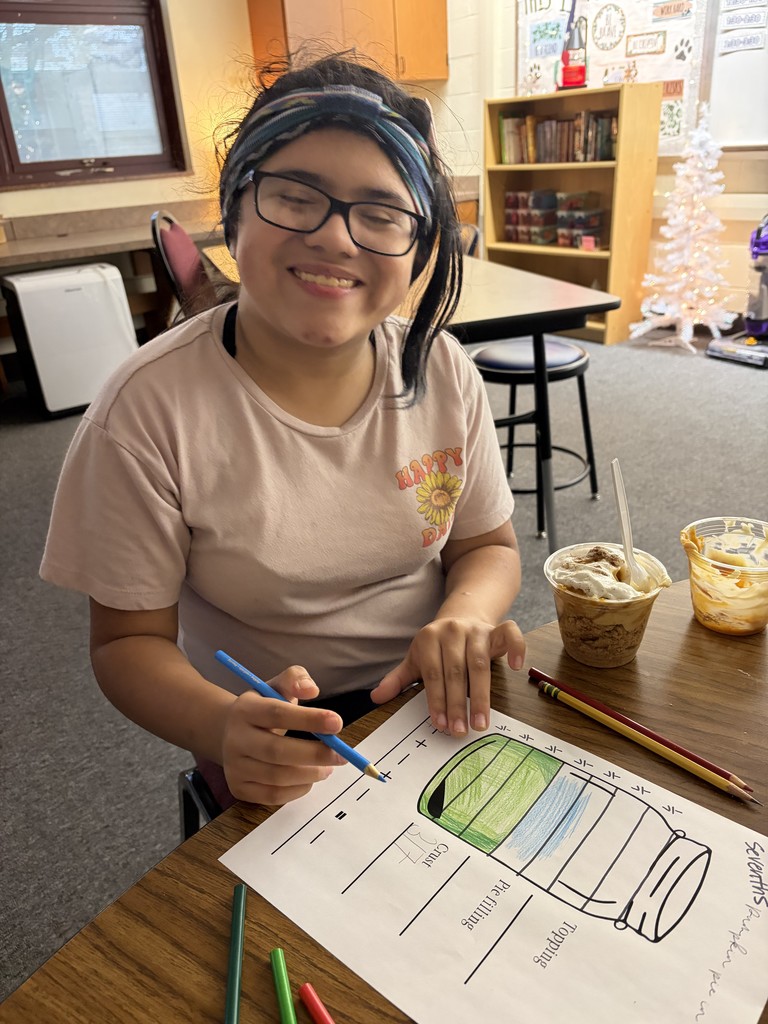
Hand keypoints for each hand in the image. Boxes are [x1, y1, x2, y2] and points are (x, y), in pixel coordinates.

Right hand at [221, 665, 345, 804]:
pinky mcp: (239, 787)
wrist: (230, 732)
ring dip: (309, 774)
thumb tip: (311, 690)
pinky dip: (297, 790)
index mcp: (245, 710)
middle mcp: (235, 739)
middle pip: (276, 751)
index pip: (277, 714)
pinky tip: (309, 779)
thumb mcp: (277, 686)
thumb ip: (296, 679)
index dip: (309, 719)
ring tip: (328, 768)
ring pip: (276, 776)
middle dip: (314, 754)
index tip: (337, 723)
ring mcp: (234, 766)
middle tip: (340, 755)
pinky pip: (272, 795)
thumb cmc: (263, 708)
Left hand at [370, 618, 524, 736]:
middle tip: (459, 732)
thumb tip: (375, 698)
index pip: (432, 674)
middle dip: (457, 704)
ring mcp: (476, 629)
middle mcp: (452, 631)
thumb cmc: (437, 646)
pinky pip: (510, 634)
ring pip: (480, 662)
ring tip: (481, 722)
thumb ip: (399, 679)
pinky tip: (516, 667)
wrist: (461, 615)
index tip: (440, 725)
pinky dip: (516, 648)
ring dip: (481, 696)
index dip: (436, 700)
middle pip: (455, 672)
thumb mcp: (415, 659)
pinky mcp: (496, 629)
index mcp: (428, 638)